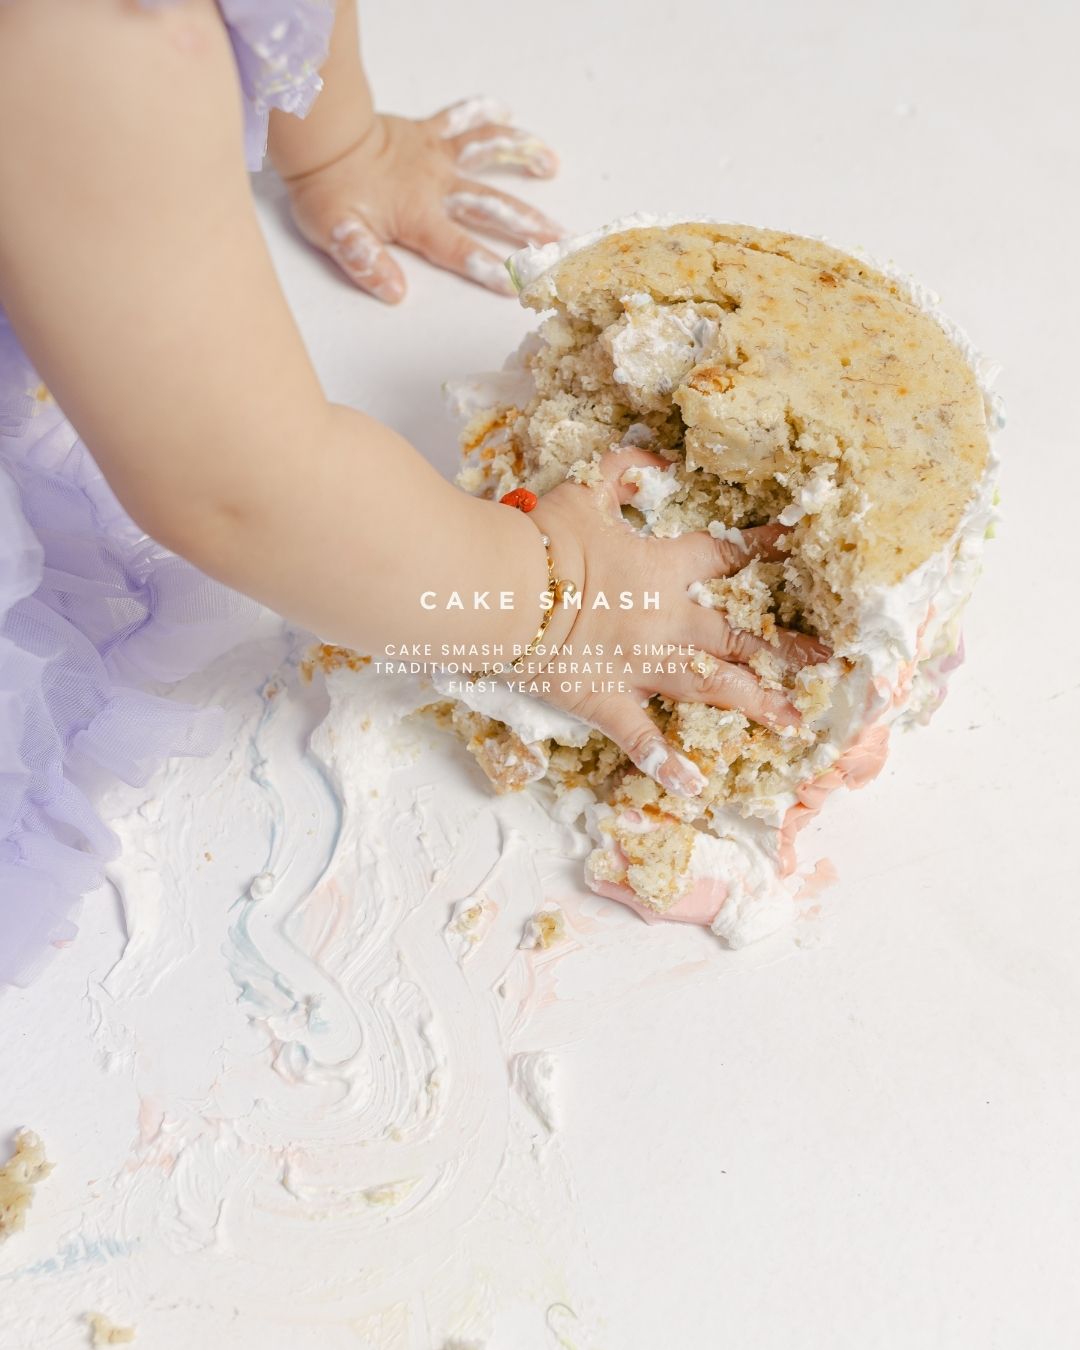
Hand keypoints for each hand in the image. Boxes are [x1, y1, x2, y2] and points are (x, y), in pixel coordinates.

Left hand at [280, 96, 562, 302]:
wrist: (317, 139)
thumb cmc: (326, 193)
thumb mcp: (339, 238)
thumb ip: (368, 264)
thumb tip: (395, 292)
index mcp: (419, 217)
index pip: (460, 249)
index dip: (488, 269)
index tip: (517, 286)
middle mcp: (437, 185)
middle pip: (491, 207)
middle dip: (528, 227)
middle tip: (561, 241)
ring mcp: (435, 155)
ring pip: (488, 153)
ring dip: (521, 156)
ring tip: (551, 165)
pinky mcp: (426, 132)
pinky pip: (461, 117)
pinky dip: (484, 112)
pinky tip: (508, 112)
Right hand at [520, 449, 829, 798]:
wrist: (504, 589)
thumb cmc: (545, 538)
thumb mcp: (586, 489)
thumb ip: (623, 470)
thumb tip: (653, 455)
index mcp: (665, 569)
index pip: (726, 557)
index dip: (762, 549)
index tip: (793, 547)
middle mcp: (668, 622)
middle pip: (739, 636)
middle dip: (785, 650)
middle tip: (825, 665)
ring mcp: (641, 667)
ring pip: (711, 689)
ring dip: (755, 704)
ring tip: (792, 722)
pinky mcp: (606, 700)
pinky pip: (641, 738)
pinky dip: (666, 762)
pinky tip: (695, 785)